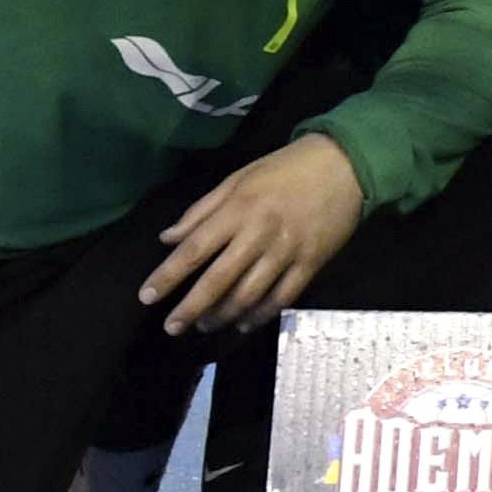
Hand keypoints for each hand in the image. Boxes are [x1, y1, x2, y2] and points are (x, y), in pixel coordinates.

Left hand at [142, 133, 366, 333]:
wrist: (345, 164)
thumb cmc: (284, 168)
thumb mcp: (238, 178)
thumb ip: (202, 211)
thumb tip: (168, 239)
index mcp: (238, 209)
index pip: (194, 249)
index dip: (168, 275)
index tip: (146, 297)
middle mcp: (259, 234)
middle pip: (218, 280)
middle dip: (191, 307)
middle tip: (172, 327)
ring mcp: (287, 251)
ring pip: (249, 294)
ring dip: (223, 315)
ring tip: (205, 325)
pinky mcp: (311, 263)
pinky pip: (282, 297)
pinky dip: (261, 315)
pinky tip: (244, 323)